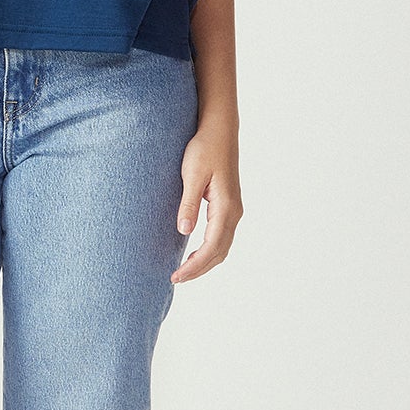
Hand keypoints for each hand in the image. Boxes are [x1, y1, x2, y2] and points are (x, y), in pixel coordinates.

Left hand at [173, 121, 242, 282]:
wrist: (219, 130)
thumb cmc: (204, 149)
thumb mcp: (192, 175)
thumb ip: (189, 204)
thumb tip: (184, 232)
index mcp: (225, 207)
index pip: (211, 247)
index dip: (195, 266)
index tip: (176, 276)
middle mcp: (234, 212)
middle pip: (219, 252)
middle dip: (199, 269)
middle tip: (175, 278)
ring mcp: (233, 210)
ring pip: (222, 246)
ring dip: (205, 262)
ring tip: (183, 271)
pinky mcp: (228, 206)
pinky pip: (221, 237)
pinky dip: (209, 251)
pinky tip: (194, 253)